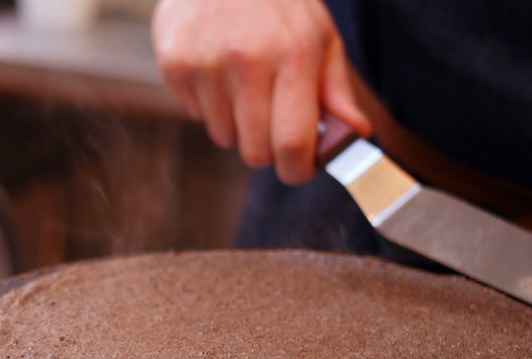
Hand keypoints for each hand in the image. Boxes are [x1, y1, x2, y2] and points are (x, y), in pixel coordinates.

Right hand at [153, 0, 371, 184]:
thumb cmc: (278, 4)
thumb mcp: (319, 37)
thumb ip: (335, 90)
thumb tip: (356, 135)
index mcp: (293, 55)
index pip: (293, 143)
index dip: (298, 170)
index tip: (299, 169)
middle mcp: (247, 61)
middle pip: (254, 152)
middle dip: (267, 149)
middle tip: (272, 124)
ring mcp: (206, 64)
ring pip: (223, 137)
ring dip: (236, 125)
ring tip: (242, 86)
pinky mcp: (175, 64)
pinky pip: (195, 115)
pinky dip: (208, 105)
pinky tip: (216, 72)